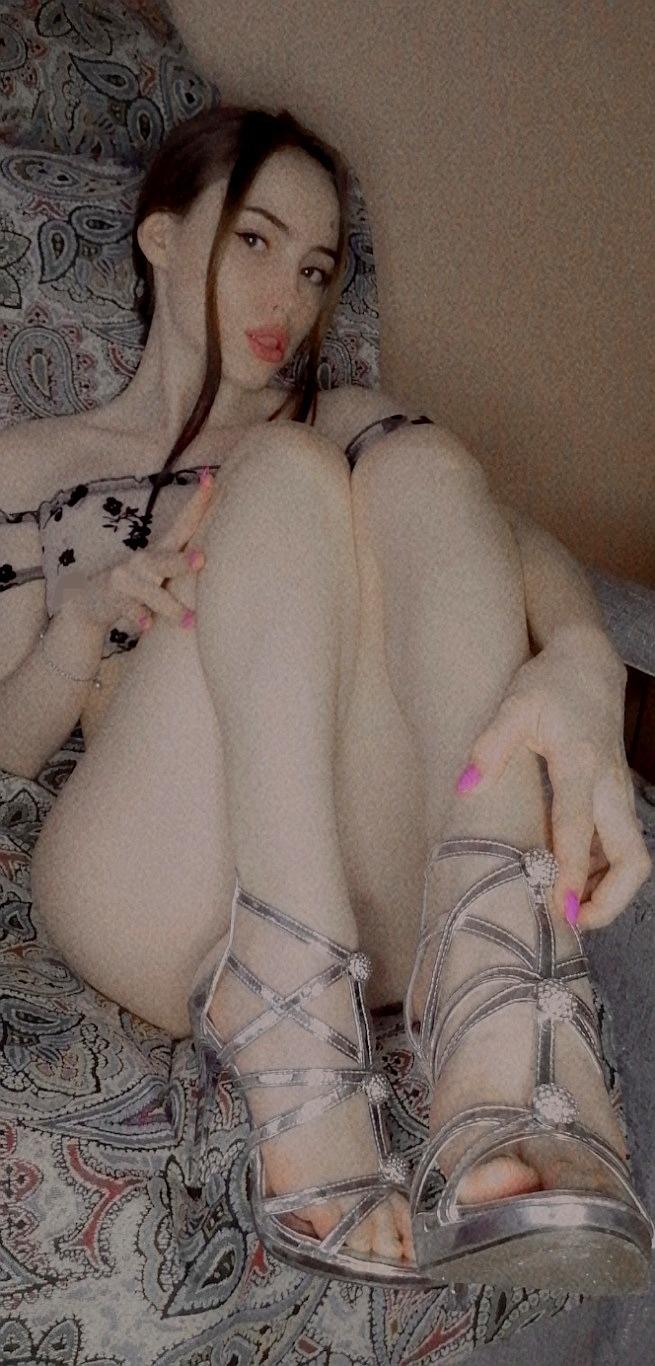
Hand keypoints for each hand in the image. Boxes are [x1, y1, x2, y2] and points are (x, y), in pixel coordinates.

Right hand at [55, 474, 216, 631]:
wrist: (88, 601)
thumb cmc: (135, 586)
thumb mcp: (157, 572)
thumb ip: (180, 565)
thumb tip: (220, 556)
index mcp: (159, 552)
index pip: (182, 525)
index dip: (197, 503)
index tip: (213, 479)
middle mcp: (142, 561)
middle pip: (166, 559)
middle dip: (183, 561)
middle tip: (202, 559)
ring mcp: (126, 579)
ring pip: (151, 593)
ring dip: (171, 607)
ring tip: (190, 621)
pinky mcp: (114, 599)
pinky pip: (130, 610)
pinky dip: (139, 618)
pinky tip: (146, 626)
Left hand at [457, 630, 652, 928]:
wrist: (588, 665)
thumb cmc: (549, 685)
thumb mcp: (514, 704)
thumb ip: (491, 745)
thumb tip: (466, 787)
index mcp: (581, 765)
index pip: (580, 830)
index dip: (572, 873)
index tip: (563, 911)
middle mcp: (610, 786)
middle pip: (632, 858)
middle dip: (610, 900)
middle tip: (572, 924)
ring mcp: (619, 794)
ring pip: (632, 857)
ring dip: (608, 890)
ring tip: (567, 911)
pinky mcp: (618, 798)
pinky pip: (622, 846)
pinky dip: (604, 871)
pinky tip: (572, 881)